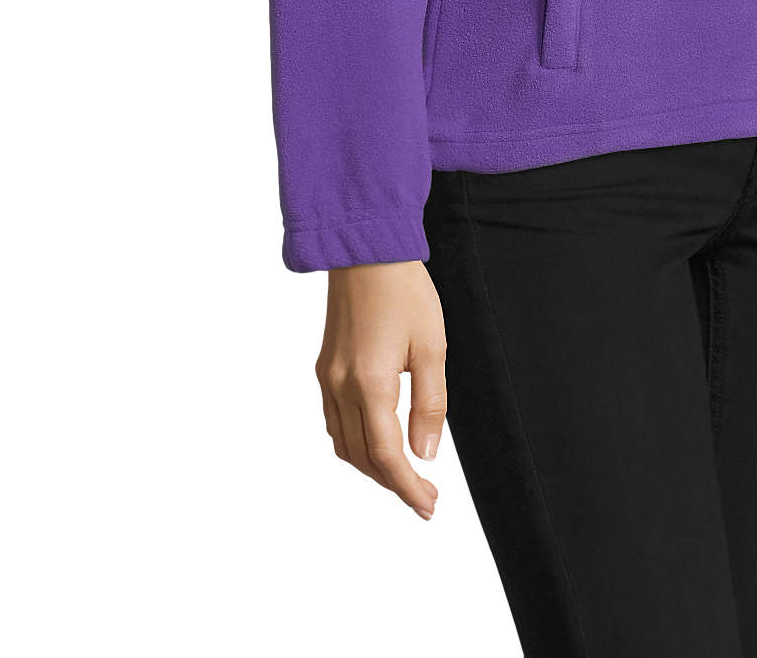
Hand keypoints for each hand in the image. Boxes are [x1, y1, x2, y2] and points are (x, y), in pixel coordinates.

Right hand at [315, 260, 447, 517]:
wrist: (367, 250)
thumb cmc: (405, 292)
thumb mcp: (432, 347)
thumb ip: (430, 404)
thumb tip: (426, 453)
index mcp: (371, 384)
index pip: (388, 456)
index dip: (408, 488)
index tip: (429, 506)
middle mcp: (341, 387)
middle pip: (362, 458)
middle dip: (393, 483)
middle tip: (424, 497)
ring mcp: (328, 377)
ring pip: (343, 444)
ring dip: (371, 467)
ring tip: (404, 476)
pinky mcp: (324, 367)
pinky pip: (334, 422)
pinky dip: (354, 443)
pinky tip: (376, 442)